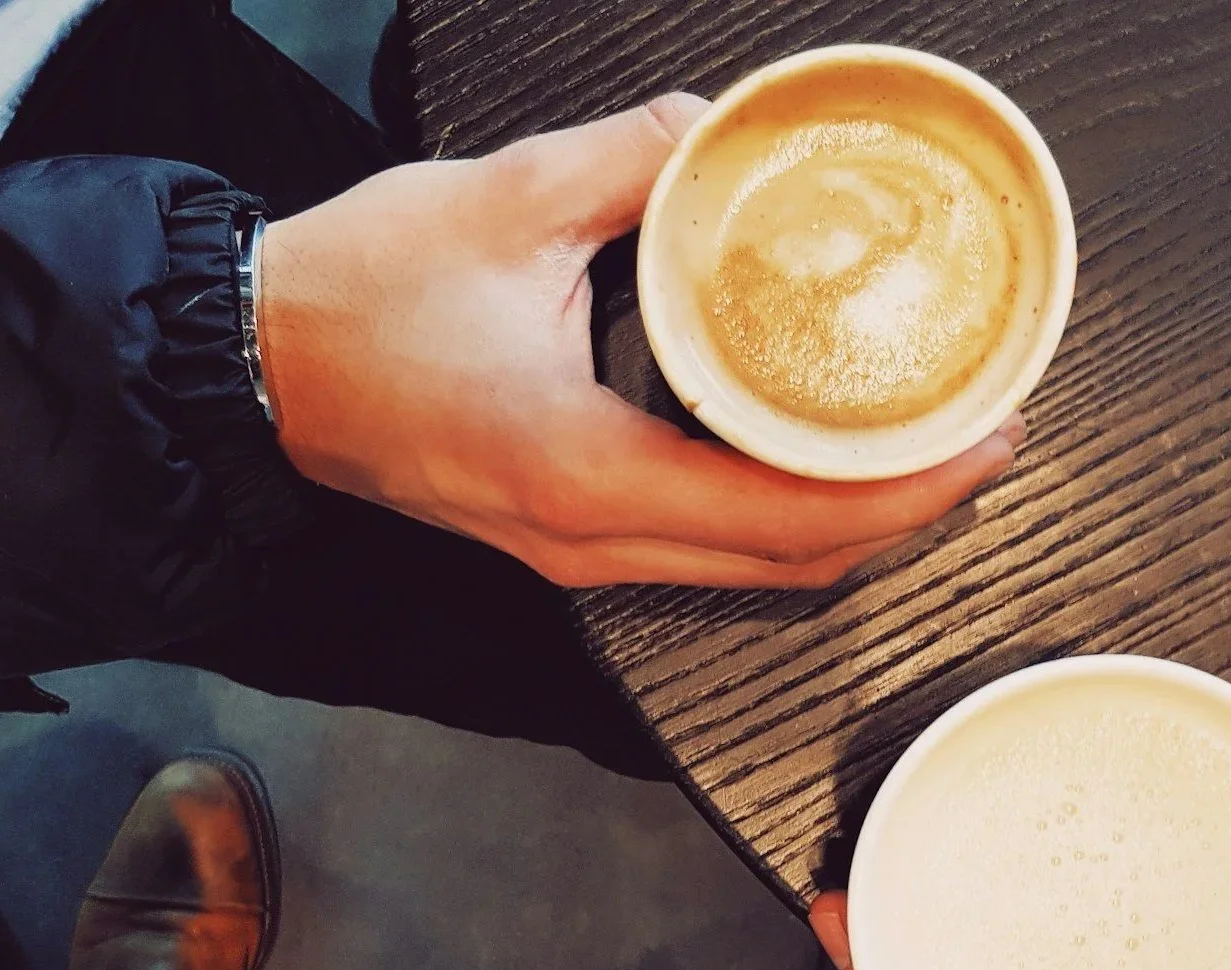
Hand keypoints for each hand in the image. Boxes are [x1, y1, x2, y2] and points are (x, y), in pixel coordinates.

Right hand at [253, 96, 1024, 587]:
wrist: (244, 362)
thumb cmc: (352, 297)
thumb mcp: (506, 200)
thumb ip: (639, 158)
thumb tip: (728, 135)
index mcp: (584, 473)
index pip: (791, 515)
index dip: (908, 488)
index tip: (986, 438)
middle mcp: (587, 542)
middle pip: (793, 565)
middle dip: (905, 512)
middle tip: (984, 438)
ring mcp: (572, 557)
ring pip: (752, 573)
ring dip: (848, 521)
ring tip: (921, 448)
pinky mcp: (558, 541)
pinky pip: (703, 551)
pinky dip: (781, 517)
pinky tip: (816, 457)